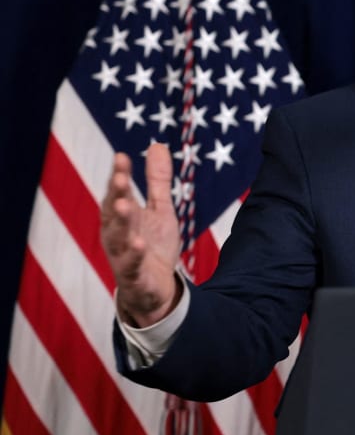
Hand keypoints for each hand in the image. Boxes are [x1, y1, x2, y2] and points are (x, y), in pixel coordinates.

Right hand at [100, 143, 181, 325]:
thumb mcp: (160, 210)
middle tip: (118, 178)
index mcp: (122, 216)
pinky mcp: (133, 276)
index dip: (119, 175)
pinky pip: (131, 266)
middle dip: (116, 195)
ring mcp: (122, 255)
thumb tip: (157, 144)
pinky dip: (134, 256)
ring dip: (121, 223)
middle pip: (114, 212)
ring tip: (126, 206)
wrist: (155, 289)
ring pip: (117, 238)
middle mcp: (117, 234)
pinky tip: (139, 244)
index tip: (121, 156)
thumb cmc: (152, 245)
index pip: (119, 192)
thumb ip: (157, 180)